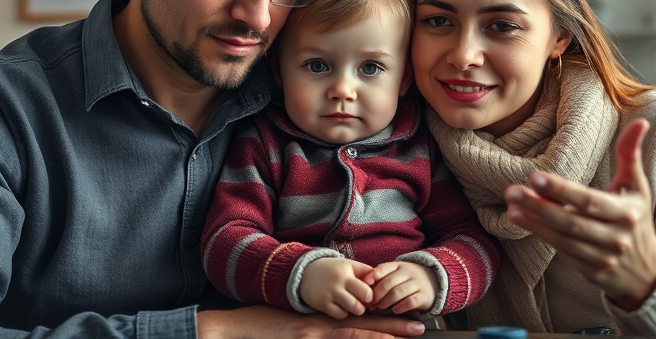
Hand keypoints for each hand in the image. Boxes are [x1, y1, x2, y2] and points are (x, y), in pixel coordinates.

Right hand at [196, 304, 425, 338]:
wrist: (235, 328)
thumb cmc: (262, 327)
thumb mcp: (294, 324)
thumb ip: (316, 326)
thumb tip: (338, 329)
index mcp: (321, 319)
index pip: (358, 318)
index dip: (384, 319)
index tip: (405, 319)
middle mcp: (321, 325)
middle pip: (364, 325)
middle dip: (393, 326)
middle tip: (419, 326)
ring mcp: (313, 334)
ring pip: (356, 335)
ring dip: (382, 335)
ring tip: (406, 336)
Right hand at [300, 257, 374, 318]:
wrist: (305, 273)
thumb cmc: (332, 270)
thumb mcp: (348, 265)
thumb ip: (364, 272)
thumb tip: (381, 282)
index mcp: (347, 270)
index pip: (369, 284)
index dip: (372, 292)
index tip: (369, 294)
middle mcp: (339, 281)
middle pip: (365, 297)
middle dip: (367, 302)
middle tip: (364, 302)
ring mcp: (331, 293)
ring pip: (355, 308)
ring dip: (357, 309)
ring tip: (354, 305)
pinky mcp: (323, 304)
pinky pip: (341, 315)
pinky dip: (344, 313)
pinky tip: (342, 307)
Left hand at [363, 261, 438, 314]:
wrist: (433, 280)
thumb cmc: (406, 278)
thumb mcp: (396, 272)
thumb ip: (381, 277)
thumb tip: (364, 286)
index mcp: (398, 265)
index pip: (383, 268)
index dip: (372, 277)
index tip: (365, 286)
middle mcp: (408, 272)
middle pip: (389, 282)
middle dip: (377, 294)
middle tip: (371, 302)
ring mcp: (417, 283)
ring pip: (398, 292)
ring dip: (386, 301)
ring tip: (381, 307)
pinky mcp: (424, 296)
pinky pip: (411, 302)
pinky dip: (400, 307)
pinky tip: (395, 309)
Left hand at [503, 118, 655, 310]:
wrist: (646, 270)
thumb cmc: (636, 217)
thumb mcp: (637, 186)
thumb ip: (630, 154)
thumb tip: (641, 121)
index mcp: (626, 213)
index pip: (589, 201)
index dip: (562, 190)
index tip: (535, 177)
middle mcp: (615, 237)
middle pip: (571, 222)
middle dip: (539, 207)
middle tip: (511, 191)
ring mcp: (602, 258)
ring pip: (563, 239)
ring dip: (534, 223)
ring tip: (511, 206)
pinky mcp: (590, 271)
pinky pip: (562, 251)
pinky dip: (541, 235)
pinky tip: (522, 220)